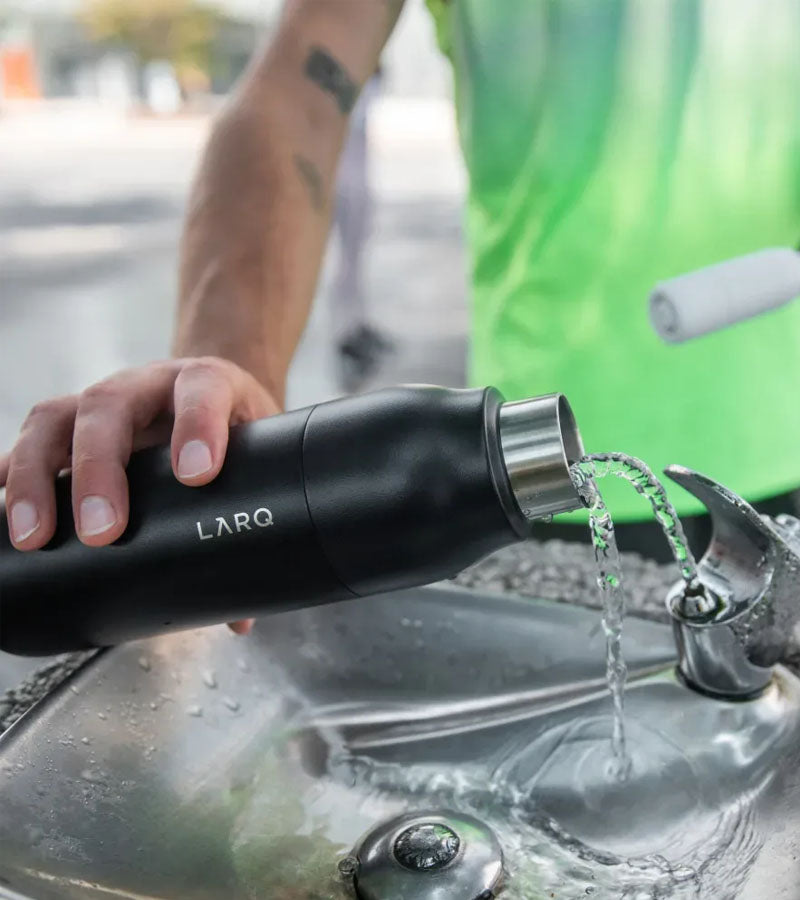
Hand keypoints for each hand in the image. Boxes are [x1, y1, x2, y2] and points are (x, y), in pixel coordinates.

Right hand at [0, 357, 281, 634]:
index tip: (198, 474)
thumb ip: (247, 525)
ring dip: (38, 478)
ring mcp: (100, 402)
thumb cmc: (231, 427)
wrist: (208, 392)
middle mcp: (146, 386)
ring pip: (55, 421)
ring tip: (34, 535)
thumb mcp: (253, 457)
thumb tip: (239, 617)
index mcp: (205, 383)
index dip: (198, 425)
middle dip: (100, 470)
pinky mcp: (66, 426)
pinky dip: (9, 472)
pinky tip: (1, 508)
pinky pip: (28, 440)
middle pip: (110, 407)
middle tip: (103, 530)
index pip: (202, 390)